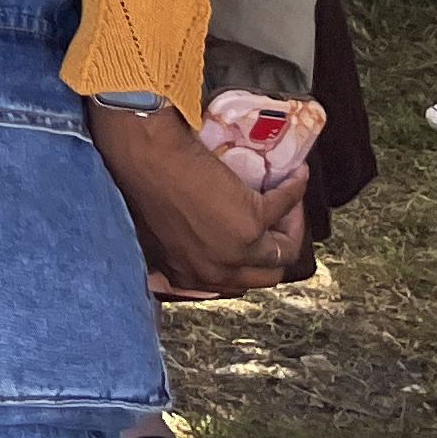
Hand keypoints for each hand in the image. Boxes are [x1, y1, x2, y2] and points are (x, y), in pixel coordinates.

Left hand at [91, 99, 309, 294]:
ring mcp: (236, 250)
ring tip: (286, 201)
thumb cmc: (141, 179)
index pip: (235, 284)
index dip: (250, 260)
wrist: (143, 153)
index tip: (256, 236)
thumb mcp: (154, 228)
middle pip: (266, 274)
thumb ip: (176, 245)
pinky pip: (285, 206)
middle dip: (277, 248)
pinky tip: (295, 175)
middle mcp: (214, 273)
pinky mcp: (252, 220)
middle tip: (276, 218)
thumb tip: (198, 237)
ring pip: (284, 252)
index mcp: (188, 277)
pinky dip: (294, 189)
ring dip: (292, 226)